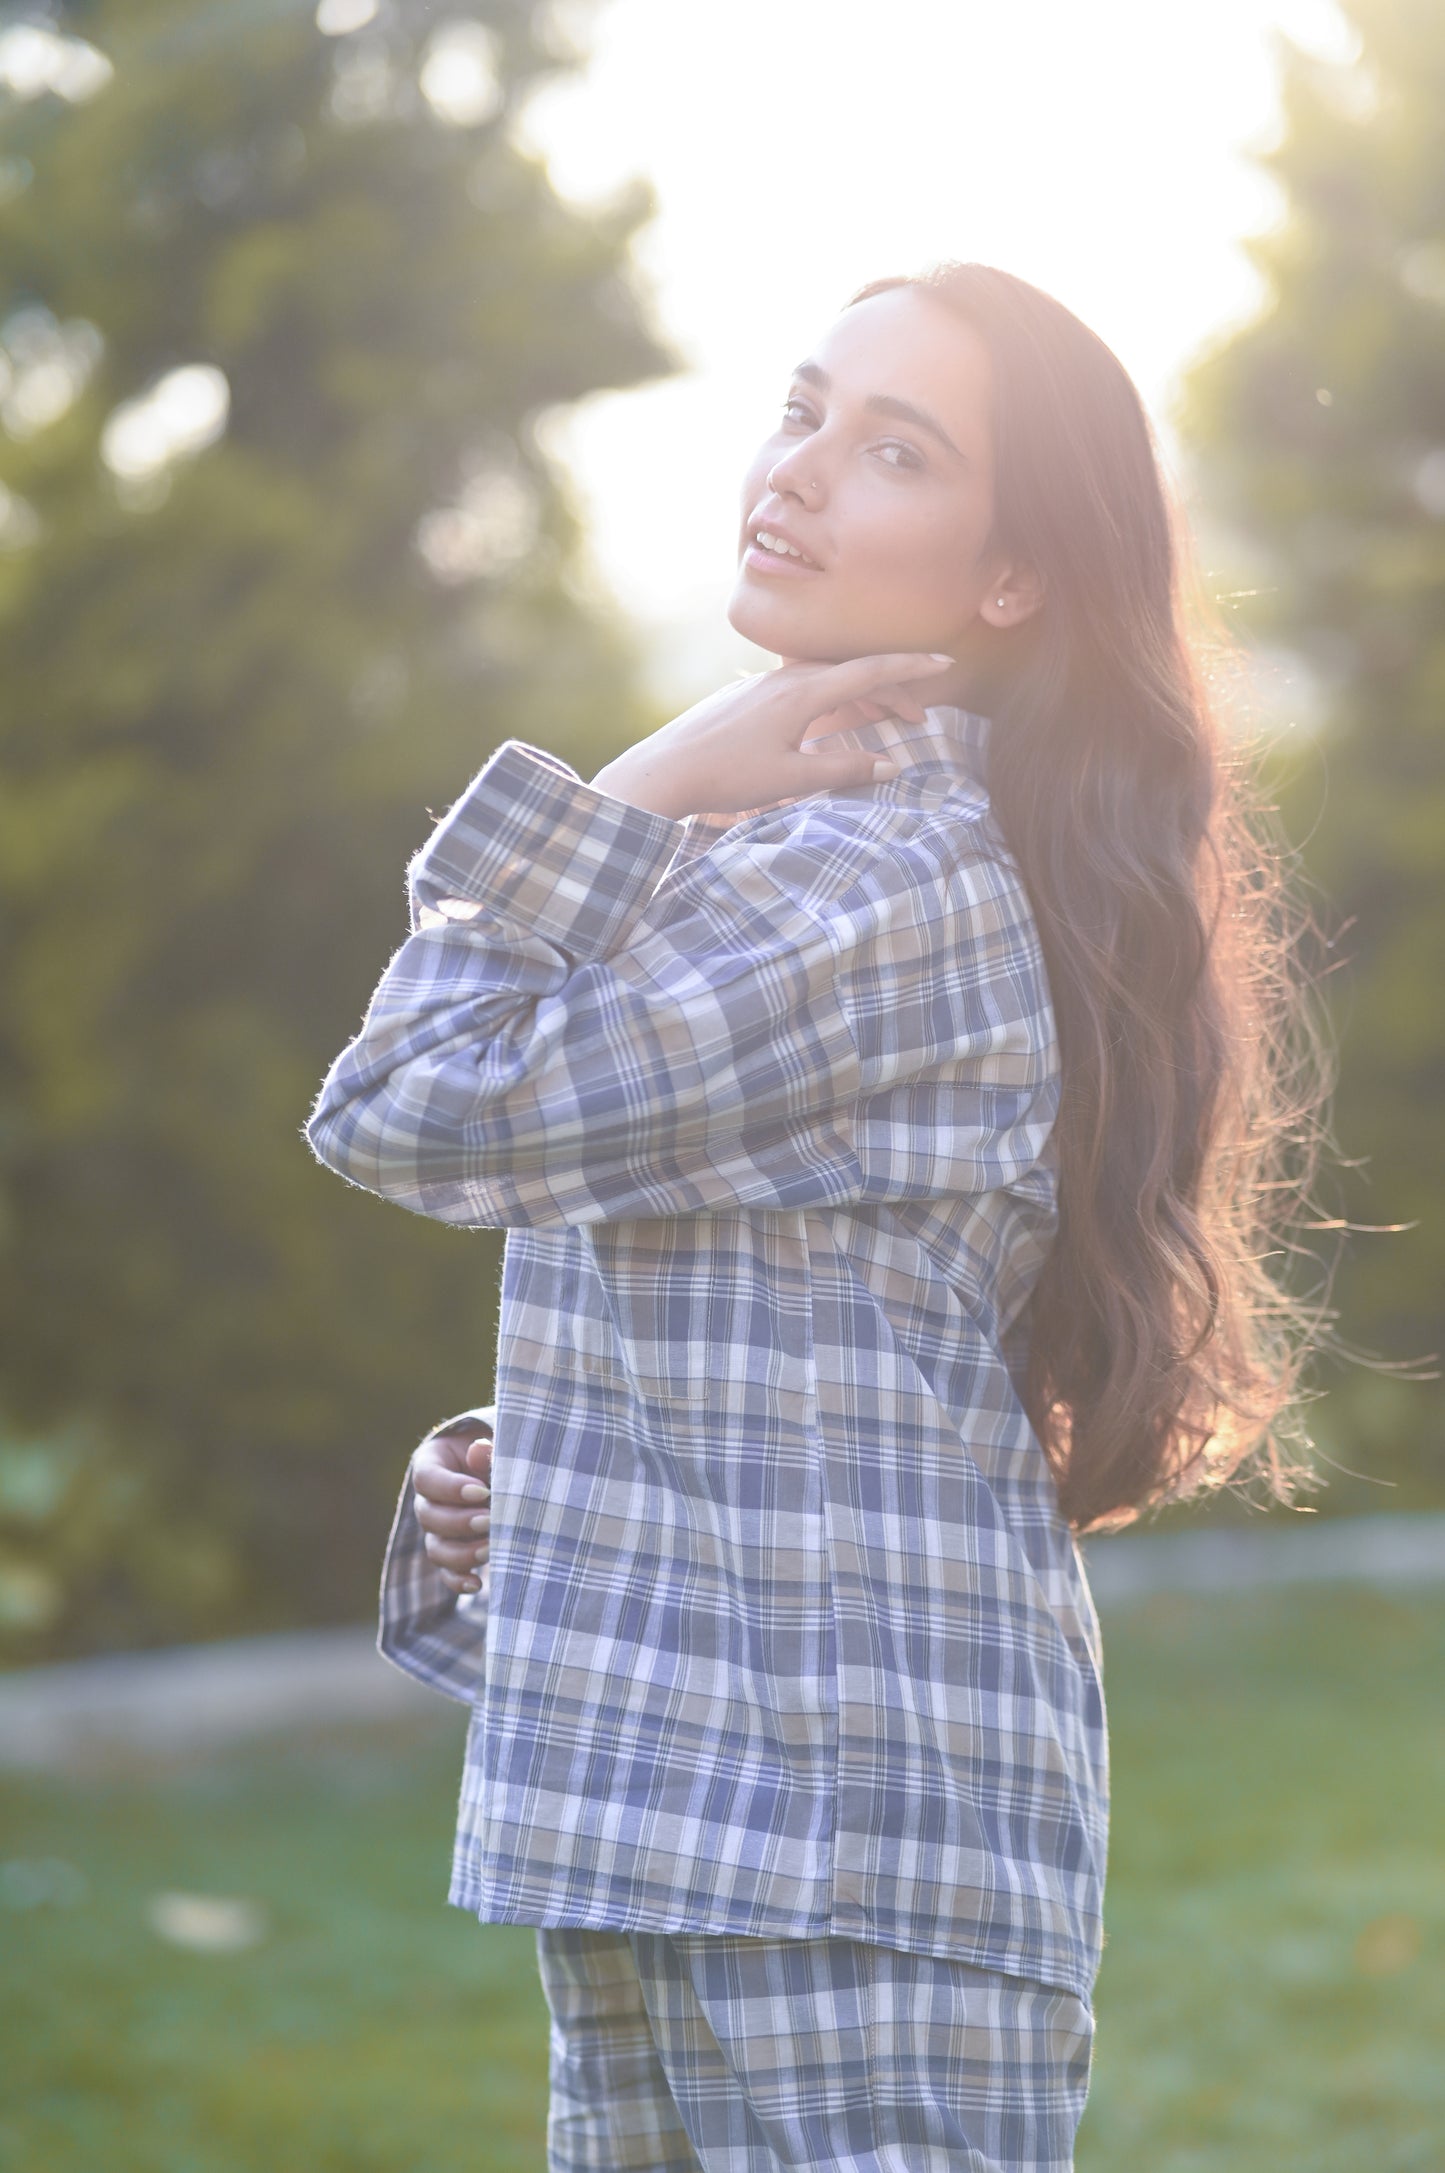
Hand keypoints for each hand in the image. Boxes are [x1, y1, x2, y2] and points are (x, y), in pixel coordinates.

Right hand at [411, 1424, 492, 1594]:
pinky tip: (477, 1584)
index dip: (450, 1488)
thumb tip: (479, 1450)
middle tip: (489, 1520)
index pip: (426, 1479)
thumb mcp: (496, 1443)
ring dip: (461, 1553)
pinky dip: (459, 1581)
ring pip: (436, 1548)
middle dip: (459, 1522)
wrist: (511, 1469)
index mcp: (433, 1464)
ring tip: (490, 1548)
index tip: (482, 1492)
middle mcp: (430, 1499)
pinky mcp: (454, 1553)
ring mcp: (439, 1530)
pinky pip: (447, 1573)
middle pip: (428, 1516)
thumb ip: (488, 1448)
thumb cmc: (502, 1450)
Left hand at [589, 652, 953, 818]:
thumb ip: (845, 768)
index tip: (945, 661)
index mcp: (803, 693)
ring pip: (825, 679)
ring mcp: (763, 684)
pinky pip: (801, 687)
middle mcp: (785, 678)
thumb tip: (892, 765)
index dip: (911, 668)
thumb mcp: (792, 779)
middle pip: (851, 674)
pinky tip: (828, 719)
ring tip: (881, 719)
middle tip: (919, 716)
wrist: (664, 770)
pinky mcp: (746, 697)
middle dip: (891, 689)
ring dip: (859, 695)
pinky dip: (829, 698)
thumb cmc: (726, 776)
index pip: (870, 671)